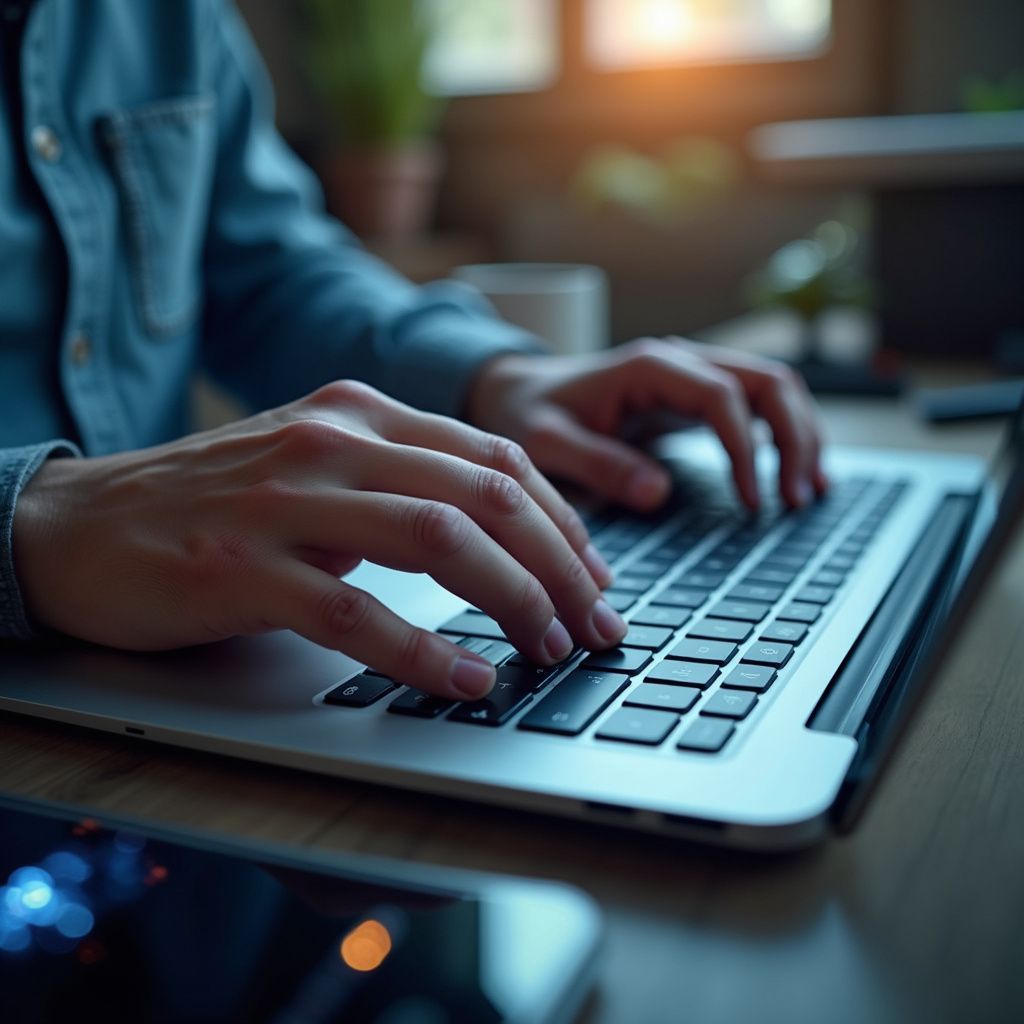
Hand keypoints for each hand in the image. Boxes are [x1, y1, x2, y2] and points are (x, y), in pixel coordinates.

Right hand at [12, 382, 625, 699]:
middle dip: (560, 566)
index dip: (563, 522)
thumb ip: (399, 482)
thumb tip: (498, 537)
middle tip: (594, 625)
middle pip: (487, 494)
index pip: (497, 457)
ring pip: (440, 540)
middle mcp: (333, 440)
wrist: (80, 524)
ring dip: (513, 600)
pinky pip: (356, 611)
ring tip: (548, 648)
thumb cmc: (214, 502)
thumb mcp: (318, 468)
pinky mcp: (244, 565)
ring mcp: (287, 498)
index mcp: (361, 412)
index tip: (596, 577)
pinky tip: (466, 681)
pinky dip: (423, 651)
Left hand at [466, 338, 827, 510]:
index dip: (745, 448)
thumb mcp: (545, 442)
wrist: (518, 391)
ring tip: (807, 492)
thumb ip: (596, 464)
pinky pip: (756, 407)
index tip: (751, 502)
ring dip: (800, 435)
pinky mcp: (694, 397)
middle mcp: (680, 362)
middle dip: (795, 437)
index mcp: (648, 367)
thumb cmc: (528, 413)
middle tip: (797, 498)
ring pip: (773, 389)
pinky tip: (794, 474)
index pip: (722, 396)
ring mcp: (692, 376)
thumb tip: (659, 493)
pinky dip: (783, 436)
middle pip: (768, 381)